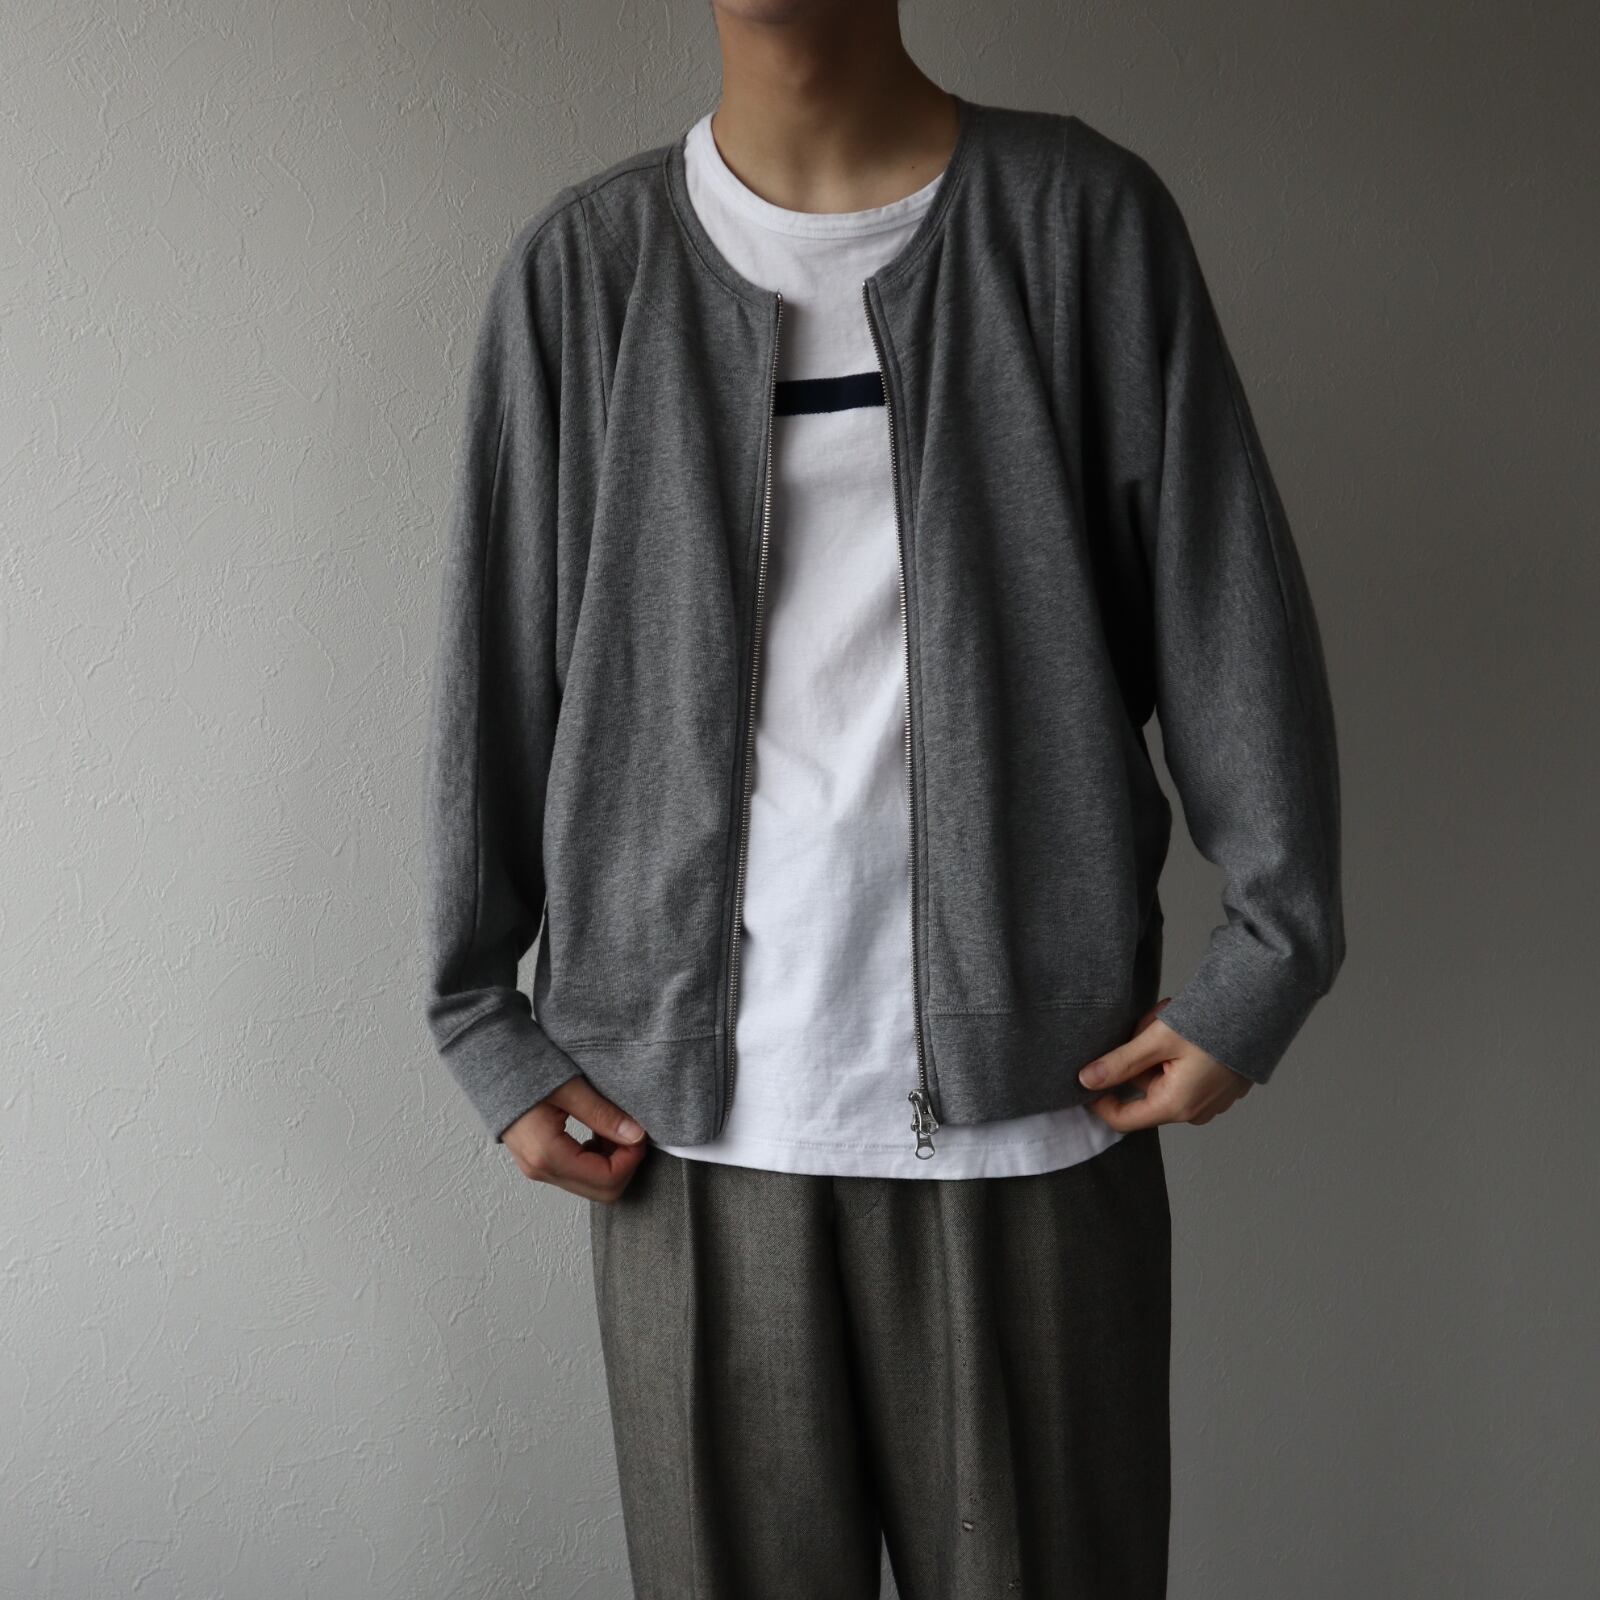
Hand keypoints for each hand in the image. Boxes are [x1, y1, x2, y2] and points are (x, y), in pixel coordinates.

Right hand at [500, 1073, 650, 1202]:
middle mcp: (540, 1169)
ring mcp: (537, 1168)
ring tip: (613, 1127)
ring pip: (591, 1185)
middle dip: (624, 1164)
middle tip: (631, 1131)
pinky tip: (598, 1131)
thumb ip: (603, 1114)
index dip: (631, 1159)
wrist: (487, 1064)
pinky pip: (577, 1174)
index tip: (639, 1132)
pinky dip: (596, 1159)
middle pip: (602, 1191)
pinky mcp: (538, 1161)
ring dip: (611, 1161)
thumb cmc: (522, 1070)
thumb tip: (636, 1136)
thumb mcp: (569, 1088)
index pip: (607, 1180)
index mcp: (547, 1155)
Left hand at [1077, 998, 1252, 1130]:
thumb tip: (1085, 1081)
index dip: (1098, 1100)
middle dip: (1138, 1056)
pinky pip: (1184, 1073)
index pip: (1122, 1119)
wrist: (1260, 1010)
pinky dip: (1177, 1051)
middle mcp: (1194, 1112)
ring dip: (1158, 1049)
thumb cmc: (1211, 1026)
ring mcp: (1211, 1101)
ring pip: (1162, 1077)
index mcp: (1175, 1106)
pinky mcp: (1221, 1086)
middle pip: (1143, 1088)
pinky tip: (1188, 1027)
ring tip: (1170, 1017)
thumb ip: (1119, 1063)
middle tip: (1149, 1021)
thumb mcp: (1156, 1040)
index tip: (1086, 1075)